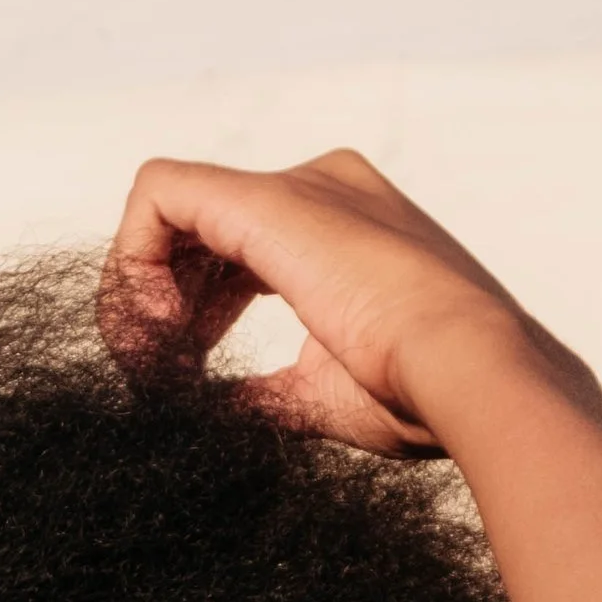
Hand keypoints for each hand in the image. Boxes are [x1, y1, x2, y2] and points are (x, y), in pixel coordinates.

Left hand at [99, 151, 537, 454]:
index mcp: (344, 229)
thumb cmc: (418, 393)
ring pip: (169, 209)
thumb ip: (264, 394)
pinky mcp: (264, 200)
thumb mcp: (322, 394)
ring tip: (159, 364)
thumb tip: (212, 415)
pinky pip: (158, 193)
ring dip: (140, 292)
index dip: (196, 313)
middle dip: (161, 305)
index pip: (236, 255)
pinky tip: (159, 333)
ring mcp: (296, 186)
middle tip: (165, 376)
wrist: (467, 370)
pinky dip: (133, 263)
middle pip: (198, 232)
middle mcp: (321, 189)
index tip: (189, 375)